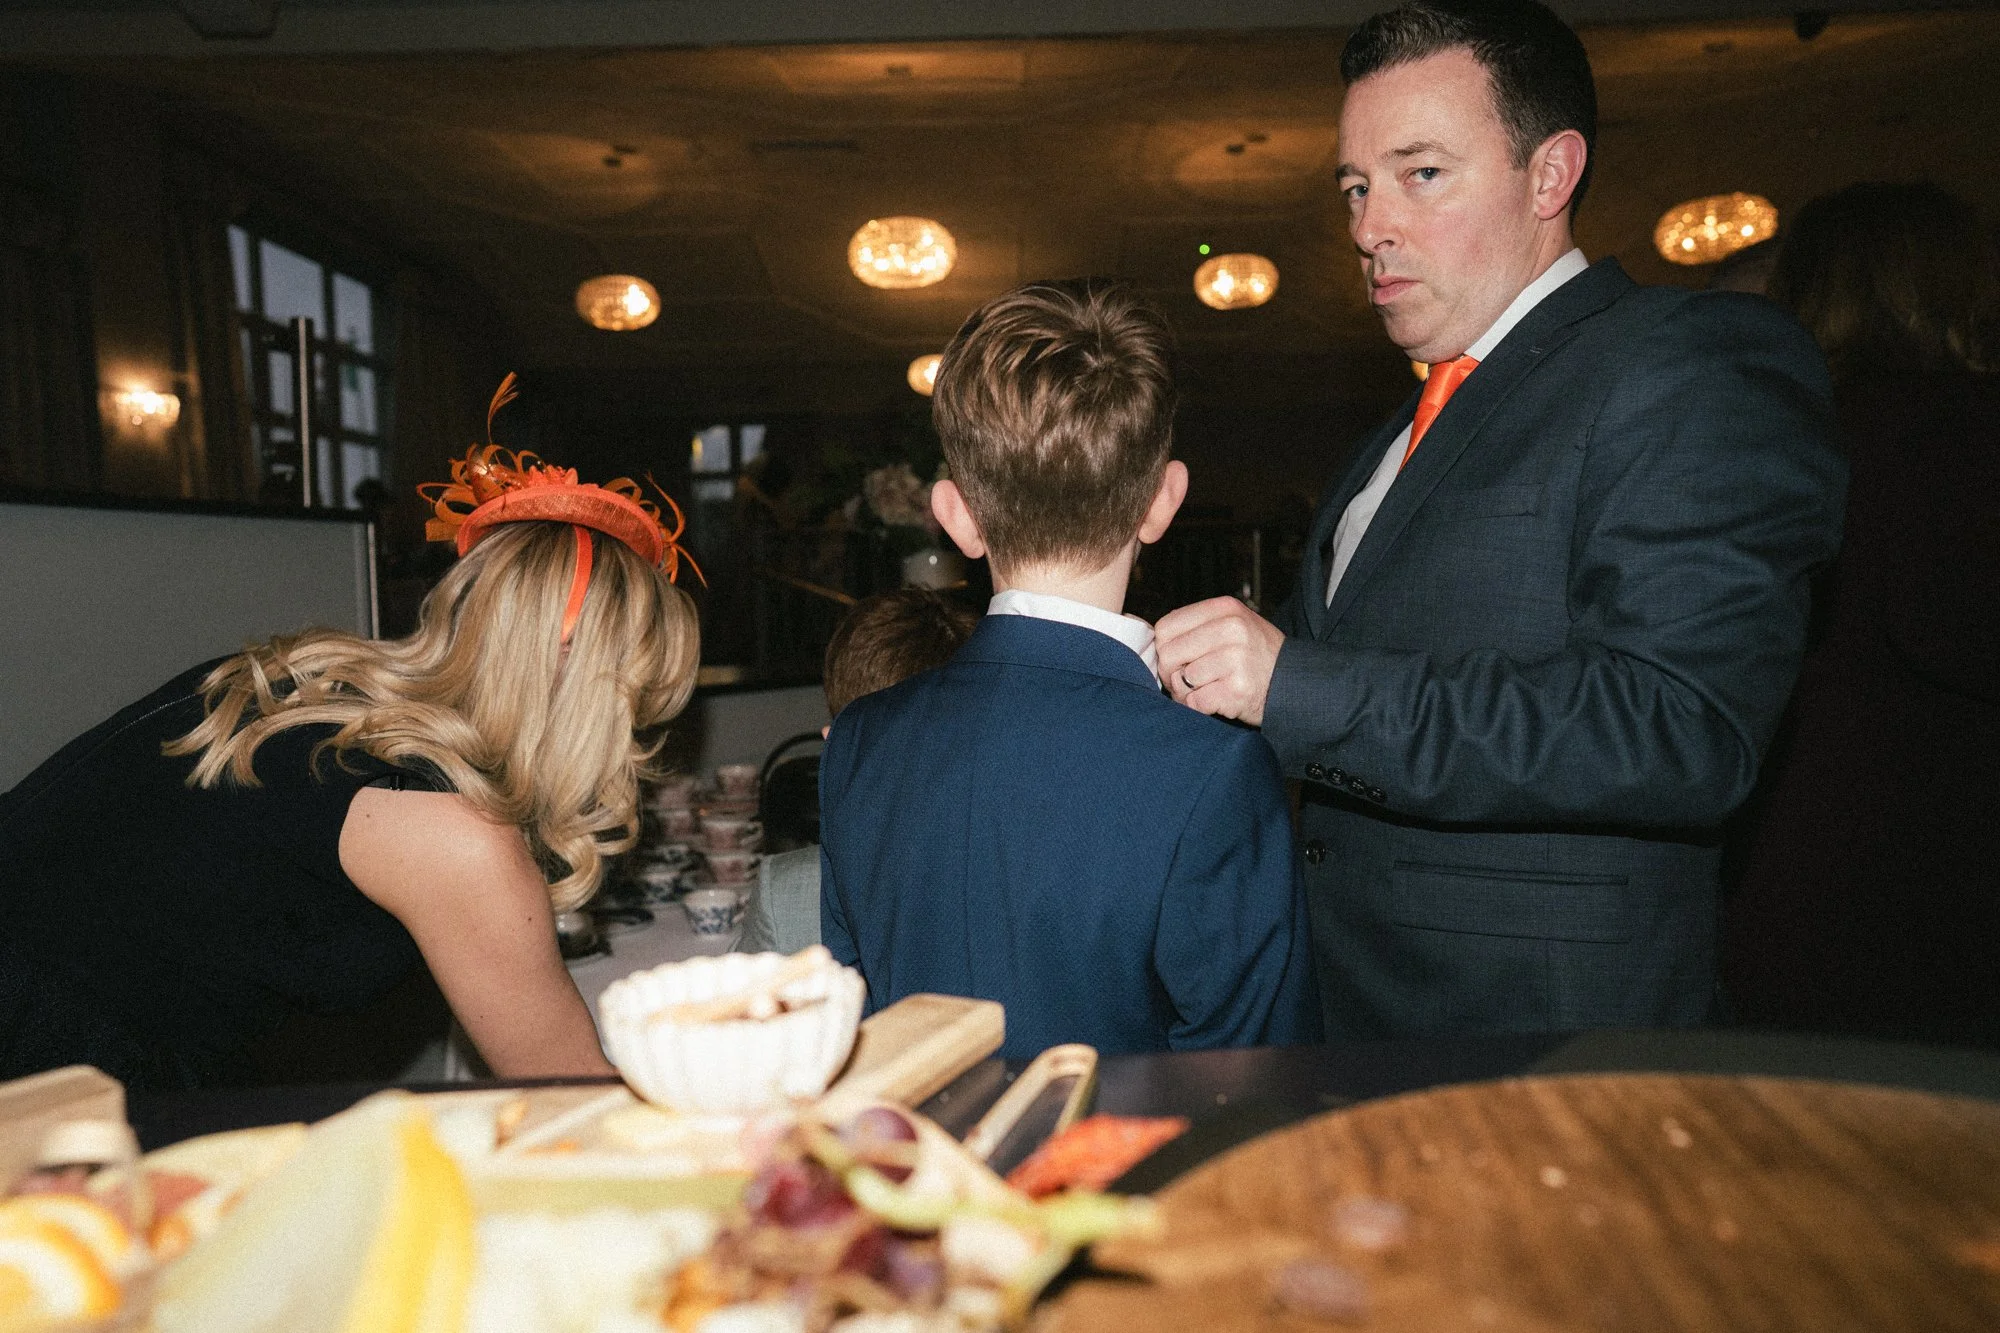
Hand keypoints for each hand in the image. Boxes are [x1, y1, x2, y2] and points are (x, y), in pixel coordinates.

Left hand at [1155, 597, 1284, 726]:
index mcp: (1225, 608)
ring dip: (1188, 692)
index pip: (1166, 626)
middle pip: (1168, 653)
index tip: (1177, 659)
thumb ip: (1196, 628)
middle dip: (1172, 673)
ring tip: (1207, 690)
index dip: (1164, 648)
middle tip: (1188, 681)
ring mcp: (1236, 659)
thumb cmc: (1255, 657)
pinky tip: (1217, 701)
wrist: (1294, 683)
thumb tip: (1150, 642)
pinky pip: (1196, 702)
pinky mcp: (1237, 688)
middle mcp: (1232, 629)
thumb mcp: (1232, 626)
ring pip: (1182, 679)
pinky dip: (1201, 707)